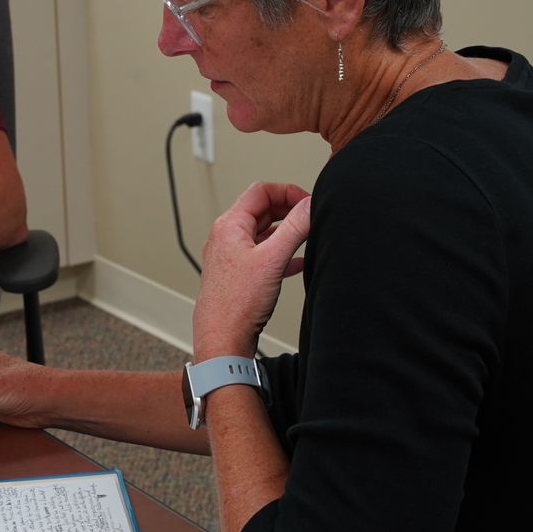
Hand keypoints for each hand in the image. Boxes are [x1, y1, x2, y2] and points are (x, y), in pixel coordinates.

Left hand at [193, 182, 311, 358]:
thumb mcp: (273, 259)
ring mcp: (230, 256)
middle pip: (261, 209)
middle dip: (288, 209)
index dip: (287, 191)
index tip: (308, 201)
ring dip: (285, 231)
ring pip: (263, 233)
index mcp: (229, 226)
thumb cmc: (236, 304)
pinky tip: (296, 262)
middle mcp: (226, 237)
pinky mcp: (237, 275)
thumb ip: (295, 228)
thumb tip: (310, 205)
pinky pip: (262, 254)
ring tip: (306, 236)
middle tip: (309, 216)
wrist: (222, 340)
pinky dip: (281, 252)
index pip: (260, 191)